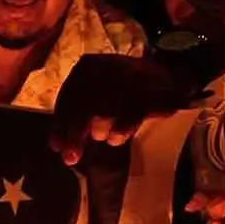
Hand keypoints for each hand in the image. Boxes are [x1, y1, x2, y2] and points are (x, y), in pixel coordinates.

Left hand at [52, 54, 203, 164]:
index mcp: (87, 67)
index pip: (67, 98)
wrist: (167, 75)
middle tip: (72, 157)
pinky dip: (122, 130)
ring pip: (105, 111)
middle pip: (83, 106)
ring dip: (101, 131)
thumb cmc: (123, 93)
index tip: (56, 147)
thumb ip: (75, 121)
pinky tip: (117, 138)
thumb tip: (56, 147)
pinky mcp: (150, 89)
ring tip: (105, 138)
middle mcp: (105, 66)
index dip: (60, 125)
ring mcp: (128, 75)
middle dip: (75, 135)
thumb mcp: (95, 100)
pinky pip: (131, 115)